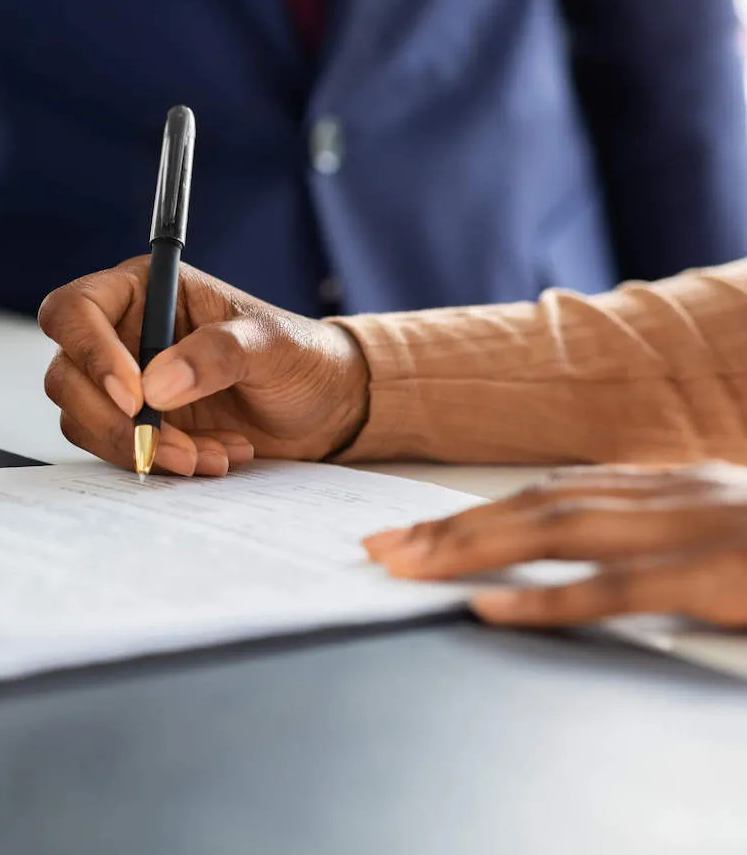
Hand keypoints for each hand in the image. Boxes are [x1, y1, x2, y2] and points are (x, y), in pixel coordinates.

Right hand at [37, 257, 369, 476]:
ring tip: (210, 454)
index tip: (135, 396)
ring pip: (84, 419)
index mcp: (144, 289)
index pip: (75, 310)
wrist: (322, 406)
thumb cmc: (299, 356)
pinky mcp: (134, 425)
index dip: (89, 351)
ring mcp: (123, 382)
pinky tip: (212, 456)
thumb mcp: (270, 345)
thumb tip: (157, 386)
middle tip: (174, 445)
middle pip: (67, 375)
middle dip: (116, 420)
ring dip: (144, 447)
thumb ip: (217, 354)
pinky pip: (116, 449)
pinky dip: (158, 462)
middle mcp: (121, 333)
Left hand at [364, 462, 746, 627]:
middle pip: (539, 505)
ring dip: (473, 547)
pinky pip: (617, 588)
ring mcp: (695, 531)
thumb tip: (603, 561)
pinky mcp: (719, 576)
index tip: (418, 530)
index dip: (481, 510)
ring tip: (408, 566)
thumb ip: (668, 541)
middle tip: (383, 548)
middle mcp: (676, 496)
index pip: (556, 492)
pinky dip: (546, 598)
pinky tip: (487, 606)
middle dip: (453, 526)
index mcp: (677, 487)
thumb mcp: (735, 535)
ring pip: (559, 532)